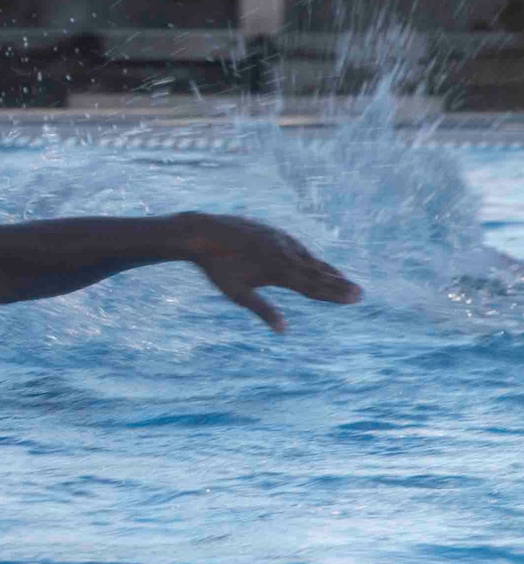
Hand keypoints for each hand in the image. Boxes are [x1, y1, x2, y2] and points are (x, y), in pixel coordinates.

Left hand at [178, 213, 361, 331]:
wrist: (203, 232)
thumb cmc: (218, 267)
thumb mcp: (237, 293)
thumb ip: (263, 310)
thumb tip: (283, 330)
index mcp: (278, 270)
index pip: (312, 286)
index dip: (335, 294)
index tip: (355, 298)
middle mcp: (284, 253)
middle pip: (317, 272)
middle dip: (339, 284)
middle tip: (361, 293)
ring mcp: (280, 240)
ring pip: (309, 259)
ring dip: (327, 270)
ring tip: (344, 280)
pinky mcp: (273, 232)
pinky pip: (297, 248)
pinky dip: (310, 258)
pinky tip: (314, 263)